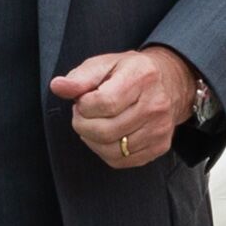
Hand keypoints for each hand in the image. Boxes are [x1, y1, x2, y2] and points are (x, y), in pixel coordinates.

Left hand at [52, 45, 203, 166]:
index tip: (83, 100)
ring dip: (93, 140)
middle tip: (84, 115)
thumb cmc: (128, 73)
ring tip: (95, 124)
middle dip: (83, 125)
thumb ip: (79, 77)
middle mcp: (156, 104)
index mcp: (142, 77)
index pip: (104, 104)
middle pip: (106, 131)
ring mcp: (160, 128)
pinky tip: (107, 136)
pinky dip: (106, 151)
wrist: (167, 83)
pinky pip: (122, 161)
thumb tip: (58, 86)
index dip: (84, 106)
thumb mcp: (103, 65)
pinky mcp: (160, 146)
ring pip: (112, 150)